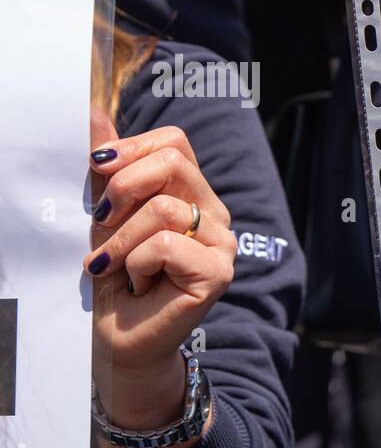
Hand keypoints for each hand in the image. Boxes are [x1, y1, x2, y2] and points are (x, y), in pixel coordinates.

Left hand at [85, 118, 235, 436]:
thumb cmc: (112, 276)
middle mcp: (214, 214)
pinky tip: (140, 284)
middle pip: (173, 162)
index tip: (95, 171)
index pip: (174, 142)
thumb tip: (91, 109)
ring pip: (165, 207)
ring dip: (122, 239)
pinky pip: (167, 245)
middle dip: (122, 188)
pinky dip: (138, 263)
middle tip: (101, 221)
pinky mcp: (218, 273)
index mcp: (192, 193)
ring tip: (116, 266)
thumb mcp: (102, 213)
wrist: (117, 337)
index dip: (131, 149)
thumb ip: (105, 167)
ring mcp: (222, 244)